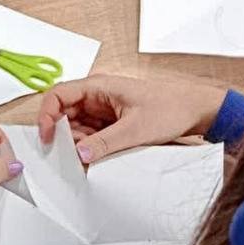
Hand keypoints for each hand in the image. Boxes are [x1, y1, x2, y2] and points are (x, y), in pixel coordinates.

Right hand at [38, 75, 227, 163]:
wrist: (196, 111)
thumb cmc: (170, 108)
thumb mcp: (136, 130)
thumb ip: (105, 142)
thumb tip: (79, 153)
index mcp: (99, 86)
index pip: (59, 94)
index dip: (47, 114)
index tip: (47, 136)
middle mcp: (97, 95)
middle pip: (65, 111)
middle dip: (62, 133)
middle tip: (66, 154)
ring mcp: (104, 108)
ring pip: (77, 124)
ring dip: (76, 141)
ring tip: (84, 157)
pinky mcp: (112, 120)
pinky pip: (91, 132)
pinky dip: (89, 144)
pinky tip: (94, 156)